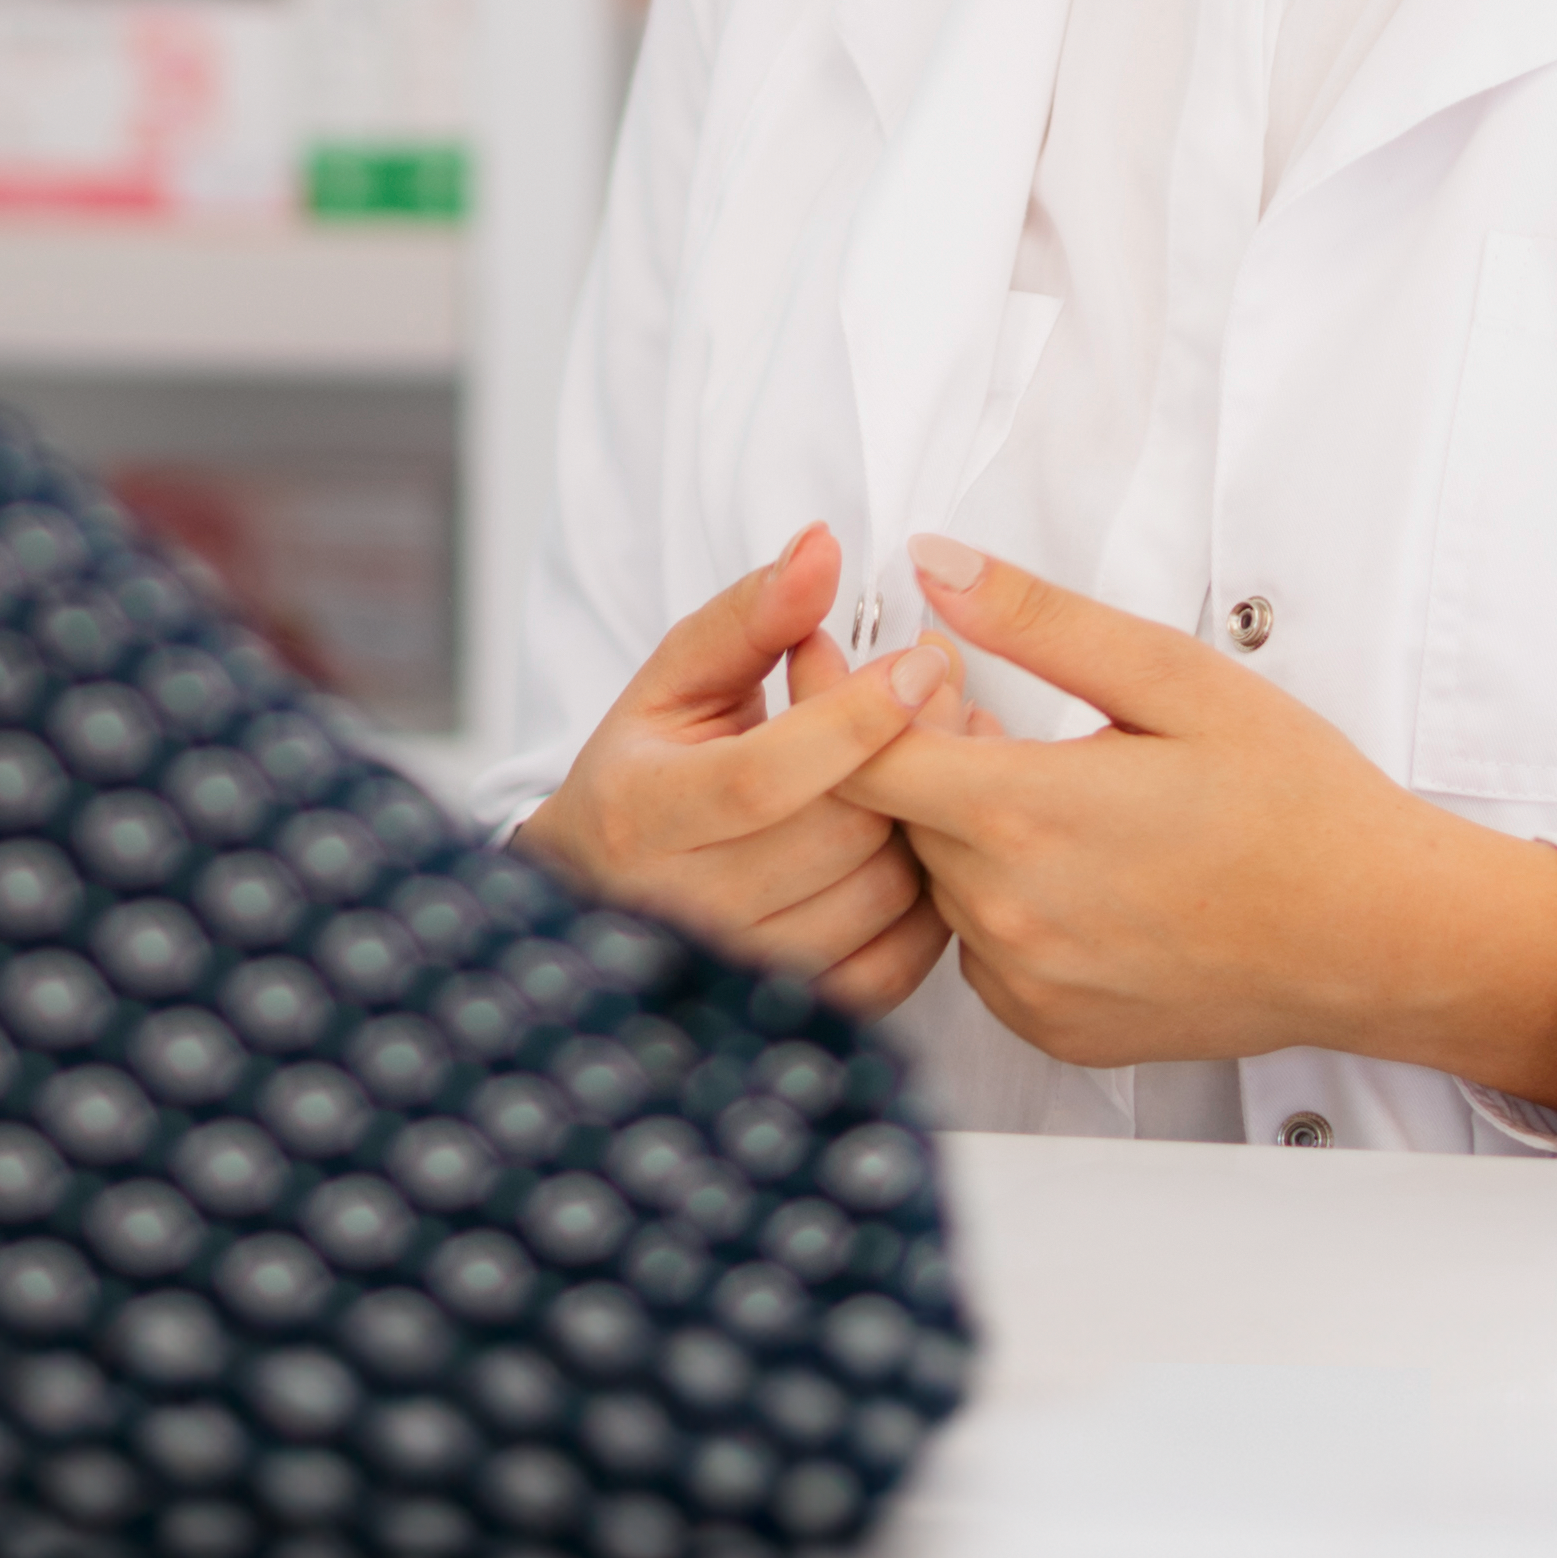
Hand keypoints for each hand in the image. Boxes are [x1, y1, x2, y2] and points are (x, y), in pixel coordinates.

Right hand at [517, 523, 969, 1020]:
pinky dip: (931, 896)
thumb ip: (752, 614)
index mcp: (642, 813)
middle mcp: (684, 907)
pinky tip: (927, 834)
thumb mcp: (678, 677)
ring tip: (945, 755)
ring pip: (877, 896)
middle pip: (837, 836)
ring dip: (932, 821)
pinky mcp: (796, 1010)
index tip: (923, 661)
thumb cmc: (649, 766)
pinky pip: (898, 960)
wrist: (606, 888)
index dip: (853, 721)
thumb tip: (822, 547)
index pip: (765, 778)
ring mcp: (742, 969)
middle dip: (911, 758)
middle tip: (950, 696)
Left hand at [850, 532, 1556, 1101]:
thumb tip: (933, 564)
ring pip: (940, 887)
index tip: (868, 667)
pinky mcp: (1055, 1030)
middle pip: (898, 819)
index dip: (848, 700)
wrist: (1379, 935)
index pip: (859, 756)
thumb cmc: (1296, 805)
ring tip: (1057, 791)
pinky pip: (985, 955)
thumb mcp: (1173, 677)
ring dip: (965, 833)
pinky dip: (1005, 907)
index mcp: (1022, 815)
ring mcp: (1030, 984)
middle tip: (998, 715)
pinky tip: (1079, 871)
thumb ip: (1036, 619)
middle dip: (925, 758)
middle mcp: (1008, 914)